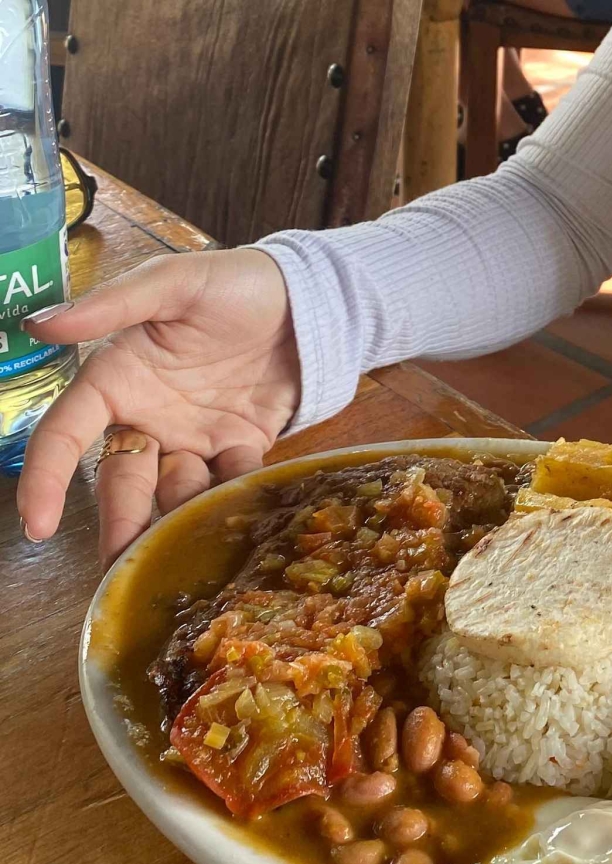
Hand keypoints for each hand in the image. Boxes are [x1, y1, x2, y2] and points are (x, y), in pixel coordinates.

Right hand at [16, 248, 298, 563]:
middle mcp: (149, 416)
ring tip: (179, 553)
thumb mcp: (175, 281)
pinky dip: (231, 504)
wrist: (306, 299)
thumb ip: (112, 305)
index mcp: (117, 378)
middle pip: (124, 479)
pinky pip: (230, 483)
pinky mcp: (241, 446)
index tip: (37, 523)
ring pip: (174, 491)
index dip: (47, 476)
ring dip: (176, 520)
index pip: (67, 433)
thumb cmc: (234, 282)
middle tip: (120, 566)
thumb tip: (40, 323)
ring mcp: (195, 436)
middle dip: (120, 522)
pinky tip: (233, 529)